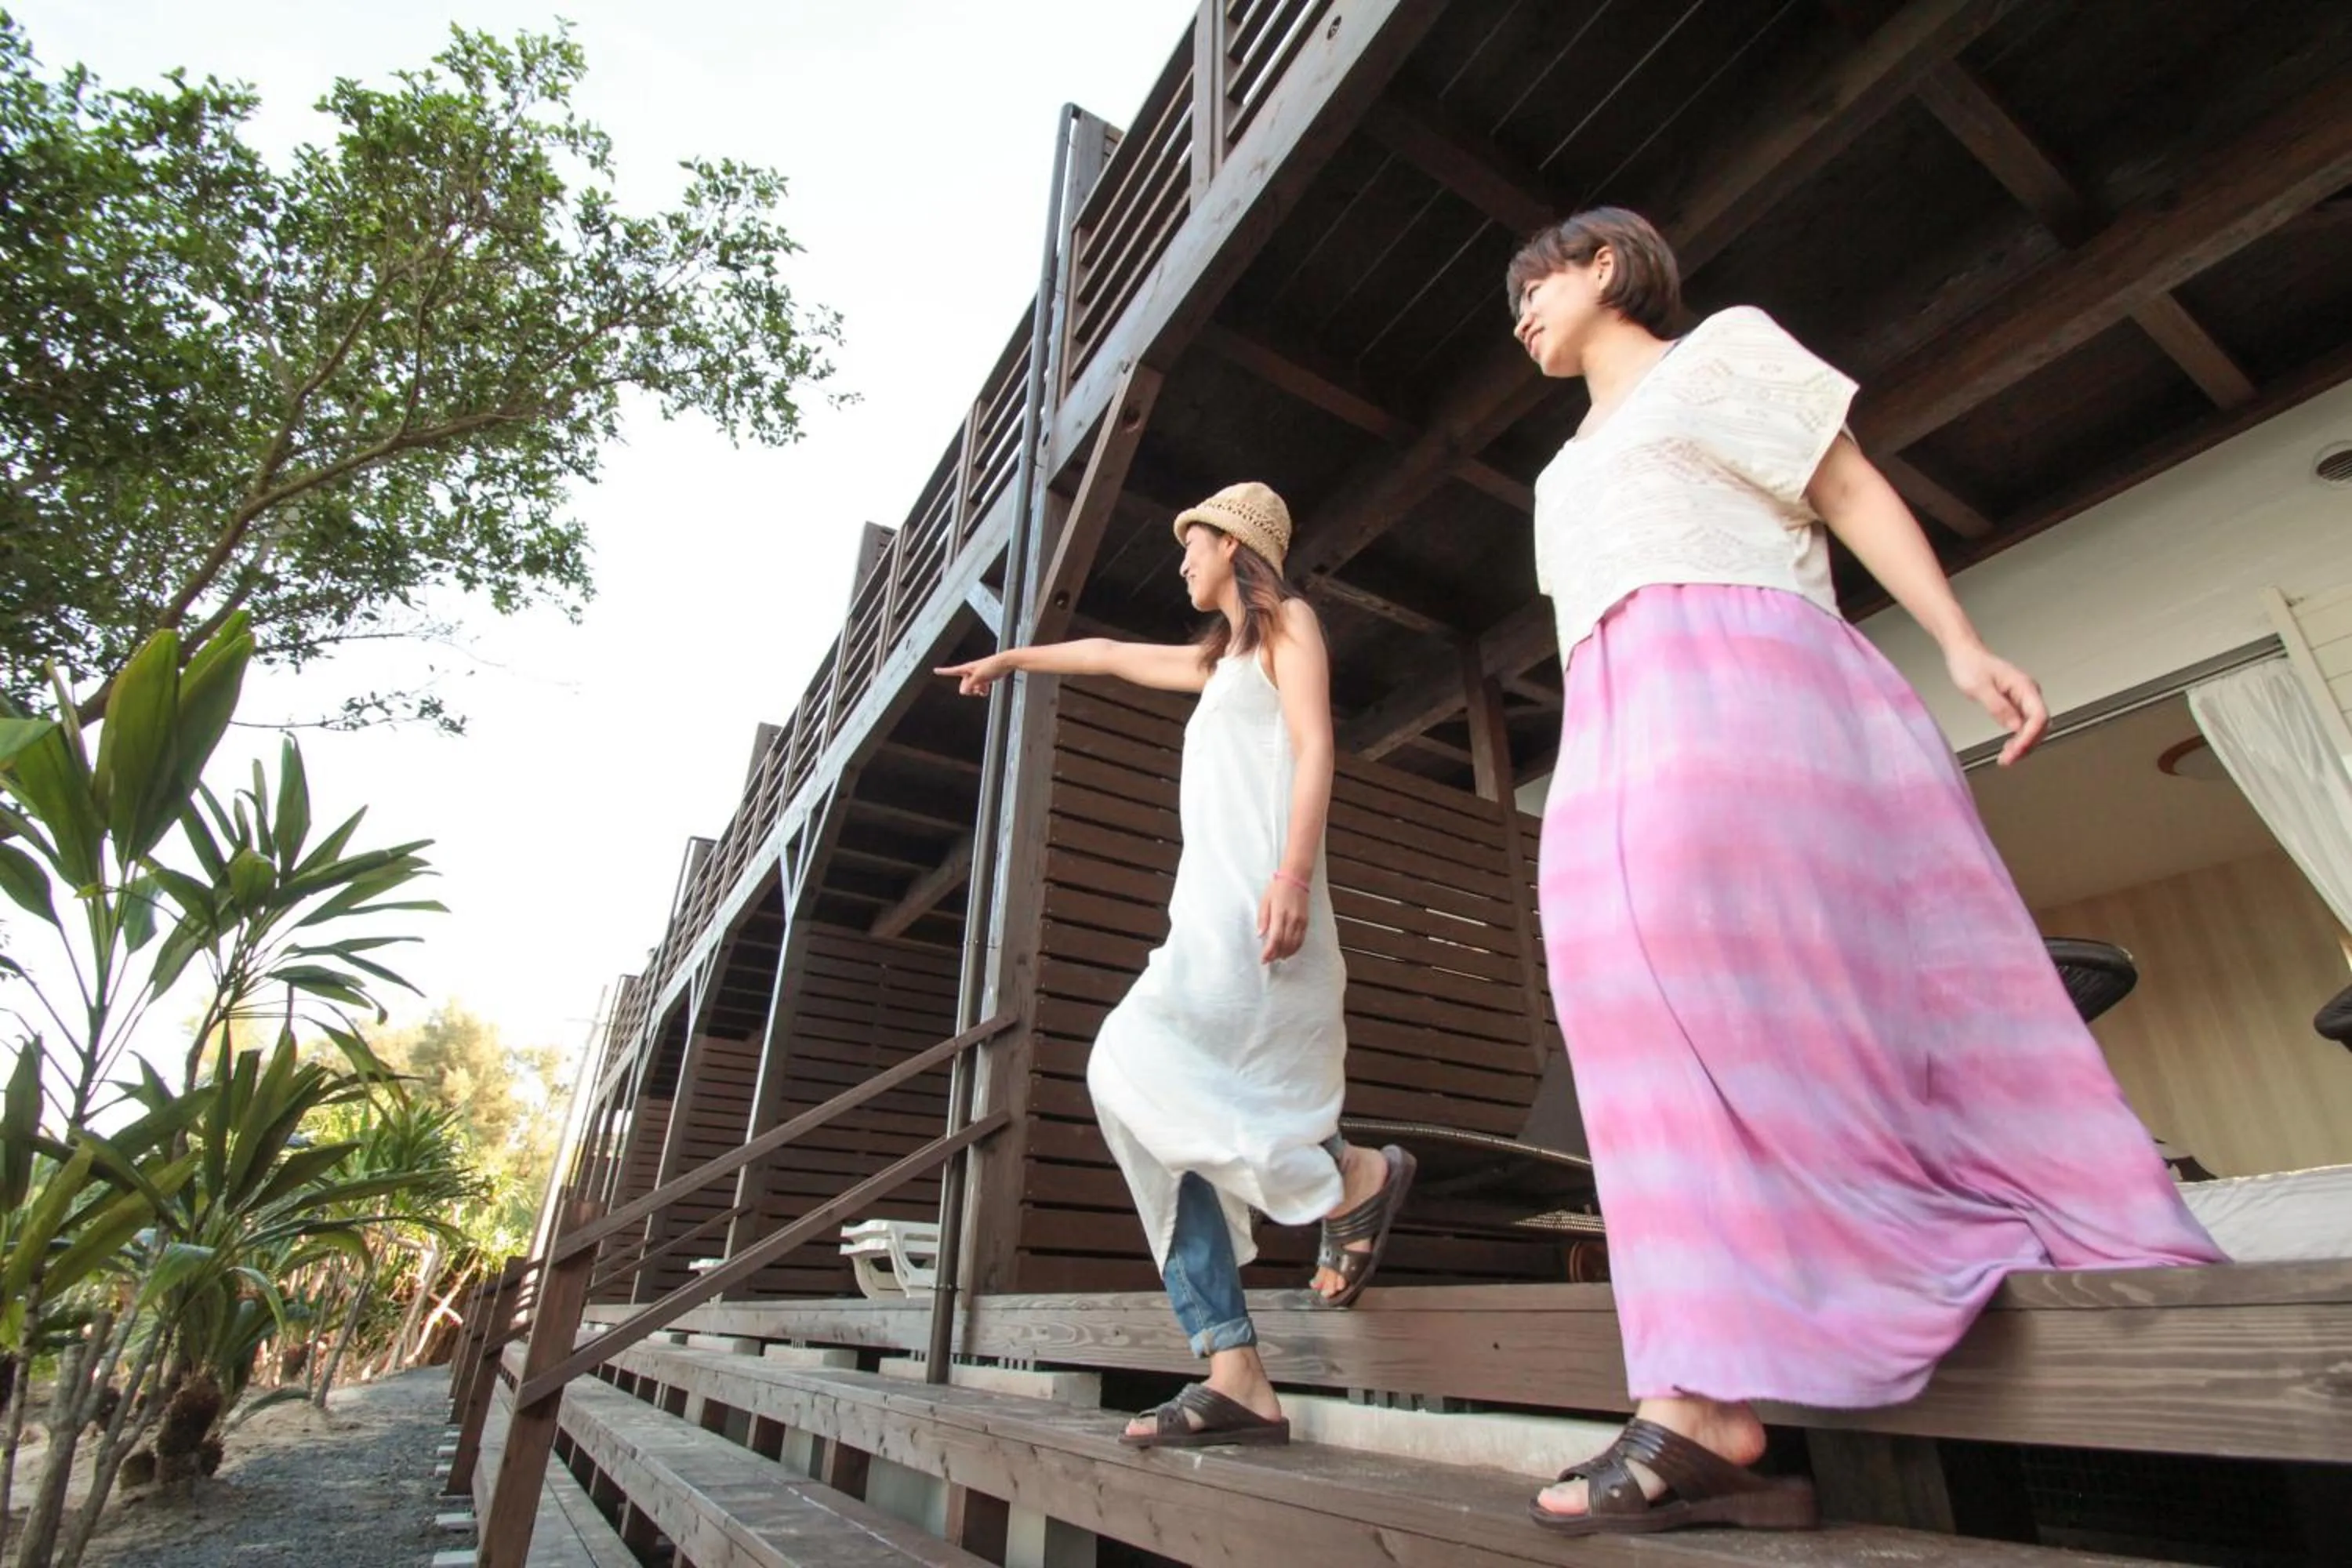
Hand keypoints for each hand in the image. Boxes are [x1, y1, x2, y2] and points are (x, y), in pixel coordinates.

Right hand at [935, 652, 1011, 696]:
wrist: (1004, 662)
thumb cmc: (991, 666)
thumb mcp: (979, 677)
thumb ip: (970, 685)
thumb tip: (963, 692)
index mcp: (966, 668)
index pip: (951, 671)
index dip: (943, 671)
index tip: (935, 670)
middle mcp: (970, 672)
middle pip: (963, 687)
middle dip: (969, 689)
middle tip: (978, 684)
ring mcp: (976, 677)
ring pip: (972, 690)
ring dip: (977, 690)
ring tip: (984, 685)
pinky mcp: (983, 680)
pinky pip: (979, 690)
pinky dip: (982, 691)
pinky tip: (987, 688)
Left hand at [1257, 874, 1308, 963]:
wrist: (1296, 878)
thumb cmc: (1278, 888)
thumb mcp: (1265, 901)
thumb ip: (1263, 919)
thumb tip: (1260, 935)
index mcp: (1279, 914)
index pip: (1275, 938)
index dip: (1269, 951)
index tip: (1264, 959)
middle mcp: (1292, 919)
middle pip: (1285, 944)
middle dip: (1276, 954)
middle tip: (1269, 960)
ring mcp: (1300, 921)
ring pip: (1294, 944)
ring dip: (1286, 953)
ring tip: (1278, 957)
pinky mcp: (1305, 921)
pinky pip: (1301, 939)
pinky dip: (1295, 948)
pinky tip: (1289, 951)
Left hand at [1946, 640, 2047, 764]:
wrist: (1964, 654)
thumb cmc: (1970, 665)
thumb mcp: (1979, 687)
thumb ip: (1998, 706)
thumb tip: (2014, 726)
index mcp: (2024, 686)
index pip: (2038, 715)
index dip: (2030, 736)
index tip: (2016, 750)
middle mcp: (2028, 693)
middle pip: (2039, 725)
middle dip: (2027, 745)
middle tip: (2008, 760)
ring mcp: (2023, 699)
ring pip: (2033, 728)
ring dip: (2023, 745)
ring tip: (2007, 759)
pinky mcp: (2015, 704)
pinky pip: (2023, 725)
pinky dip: (2018, 739)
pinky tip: (2008, 748)